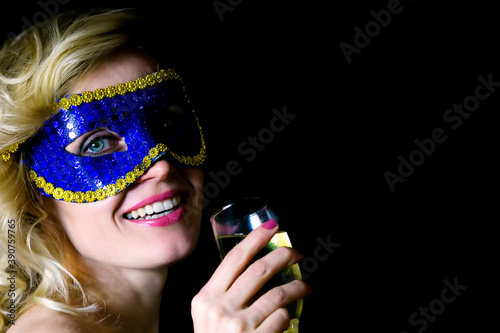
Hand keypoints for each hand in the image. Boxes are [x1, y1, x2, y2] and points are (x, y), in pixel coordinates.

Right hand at [191, 221, 311, 332]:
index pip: (234, 259)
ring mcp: (238, 326)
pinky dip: (288, 315)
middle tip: (298, 253)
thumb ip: (222, 294)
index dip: (256, 239)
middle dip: (285, 256)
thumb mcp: (206, 317)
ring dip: (298, 286)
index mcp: (205, 298)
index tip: (272, 226)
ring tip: (307, 285)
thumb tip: (253, 267)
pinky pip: (281, 318)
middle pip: (260, 270)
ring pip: (278, 293)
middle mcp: (219, 308)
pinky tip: (289, 317)